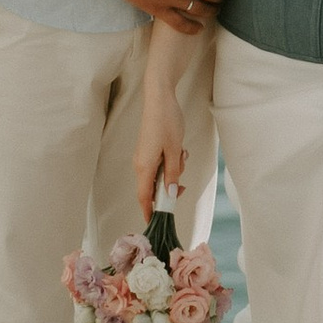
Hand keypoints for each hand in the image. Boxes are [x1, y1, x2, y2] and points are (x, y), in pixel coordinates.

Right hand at [134, 82, 187, 219]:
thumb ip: (172, 174)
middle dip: (168, 189)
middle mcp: (140, 164)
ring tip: (181, 154)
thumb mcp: (175, 151)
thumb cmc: (167, 122)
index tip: (156, 224)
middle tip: (182, 186)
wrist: (159, 98)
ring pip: (158, 176)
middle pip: (152, 188)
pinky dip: (170, 162)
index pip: (144, 197)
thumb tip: (169, 195)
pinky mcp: (148, 150)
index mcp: (144, 167)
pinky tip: (178, 150)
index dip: (149, 212)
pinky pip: (159, 165)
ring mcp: (143, 157)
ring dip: (172, 171)